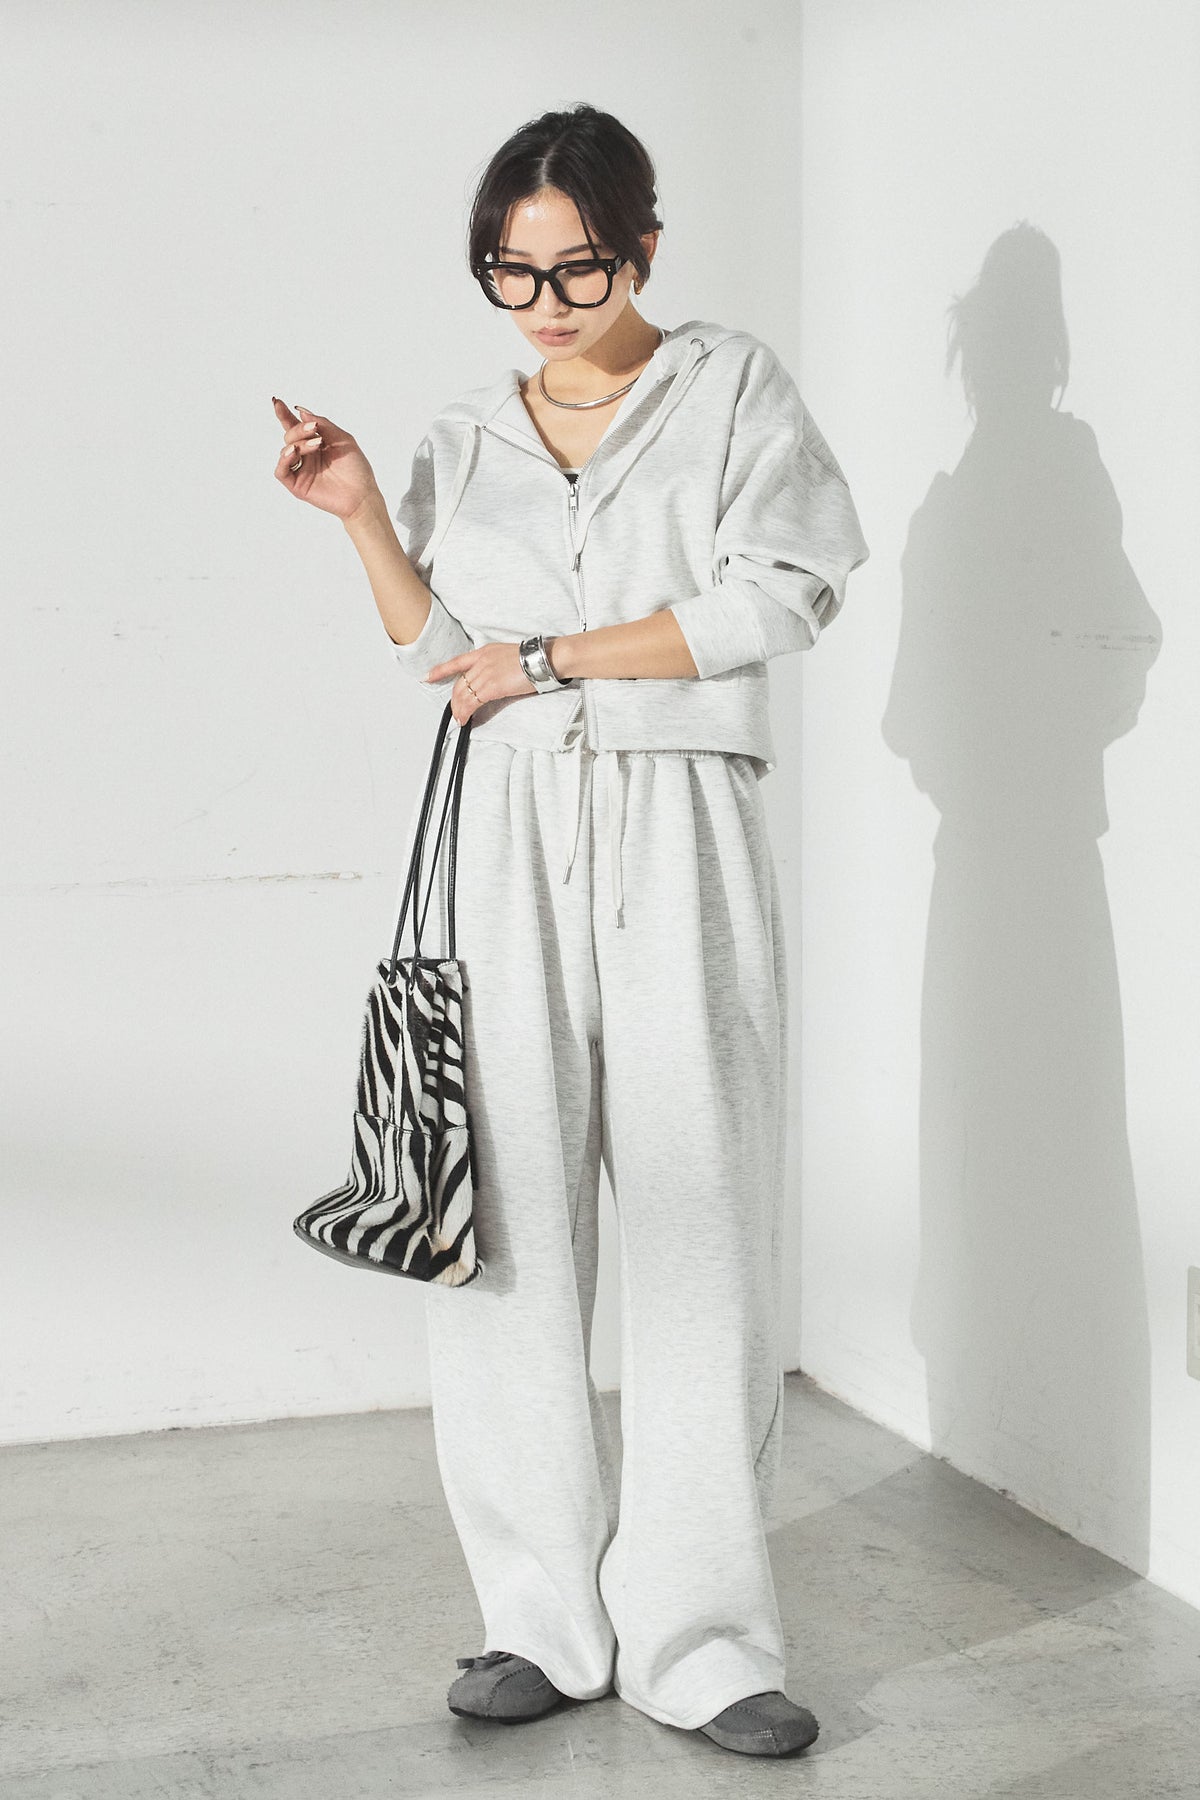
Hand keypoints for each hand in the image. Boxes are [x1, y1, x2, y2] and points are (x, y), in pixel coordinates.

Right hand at [271, 397, 381, 520]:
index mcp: (315, 443)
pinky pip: (281, 471)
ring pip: (285, 451)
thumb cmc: (356, 468)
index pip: (295, 427)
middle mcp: (305, 456)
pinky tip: (294, 452)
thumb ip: (323, 424)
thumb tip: (301, 411)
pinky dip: (284, 459)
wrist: (362, 494)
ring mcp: (300, 470)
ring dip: (298, 443)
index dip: (285, 414)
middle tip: (314, 429)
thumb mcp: (342, 438)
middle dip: (298, 429)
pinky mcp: (297, 485)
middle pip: (289, 436)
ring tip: (317, 444)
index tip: (277, 401)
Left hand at [424, 642, 543, 725]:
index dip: (440, 670)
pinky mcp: (492, 687)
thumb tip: (494, 680)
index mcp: (484, 652)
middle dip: (454, 700)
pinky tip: (465, 719)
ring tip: (459, 719)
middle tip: (455, 712)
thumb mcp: (508, 656)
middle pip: (459, 683)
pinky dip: (466, 712)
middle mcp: (481, 661)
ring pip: (463, 694)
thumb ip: (496, 666)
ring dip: (459, 709)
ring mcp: (486, 674)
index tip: (428, 676)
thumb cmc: (534, 659)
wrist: (543, 659)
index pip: (457, 662)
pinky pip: (472, 702)